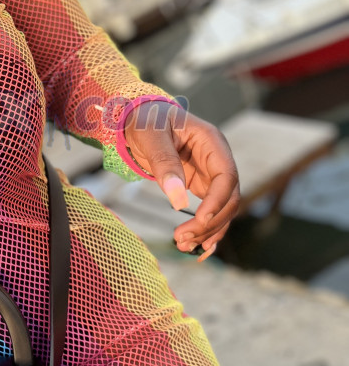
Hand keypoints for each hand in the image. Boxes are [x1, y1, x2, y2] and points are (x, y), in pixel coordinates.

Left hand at [123, 102, 239, 260]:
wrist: (137, 119)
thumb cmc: (145, 121)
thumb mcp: (150, 136)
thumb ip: (164, 164)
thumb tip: (178, 201)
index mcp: (212, 142)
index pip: (227, 176)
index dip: (218, 201)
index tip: (200, 219)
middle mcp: (217, 159)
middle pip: (228, 198)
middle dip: (210, 222)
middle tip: (182, 239)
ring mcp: (211, 174)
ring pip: (221, 209)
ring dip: (207, 230)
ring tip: (182, 245)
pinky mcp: (201, 185)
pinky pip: (210, 210)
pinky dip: (205, 229)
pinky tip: (196, 246)